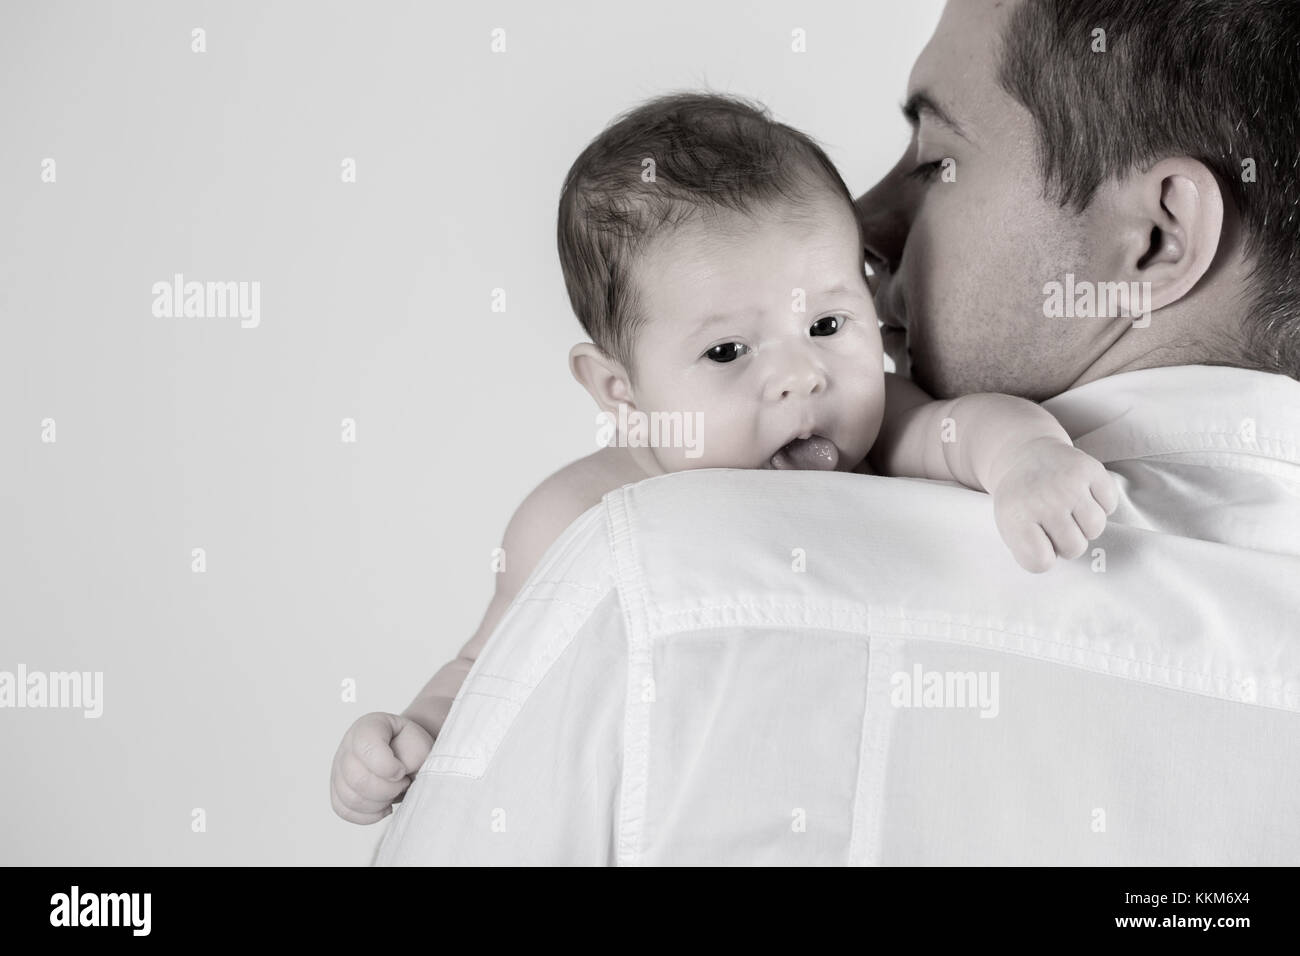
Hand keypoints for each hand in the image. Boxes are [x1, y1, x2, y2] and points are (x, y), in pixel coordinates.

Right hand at [329, 712, 433, 823]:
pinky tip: (384, 806)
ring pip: (351, 798)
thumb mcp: (420, 742)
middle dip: (387, 789)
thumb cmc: (412, 746)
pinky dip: (368, 815)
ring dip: (380, 803)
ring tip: (395, 792)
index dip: (387, 766)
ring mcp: (338, 768)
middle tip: (403, 783)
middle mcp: (347, 745)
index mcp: (368, 726)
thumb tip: (397, 775)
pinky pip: (344, 810)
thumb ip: (413, 755)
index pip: (366, 746)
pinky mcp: (337, 790)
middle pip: (357, 778)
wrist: (405, 751)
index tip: (402, 771)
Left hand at [990, 437, 1119, 572]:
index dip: (1043, 556)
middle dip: (1066, 542)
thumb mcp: (1009, 525)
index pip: (1039, 562)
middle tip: (1054, 524)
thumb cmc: (1021, 499)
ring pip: (1095, 529)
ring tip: (1069, 511)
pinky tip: (1082, 495)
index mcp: (1016, 516)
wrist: (1026, 455)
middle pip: (1074, 549)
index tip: (1037, 541)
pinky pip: (1110, 505)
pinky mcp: (1090, 469)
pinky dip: (1100, 504)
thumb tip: (1058, 566)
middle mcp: (1043, 499)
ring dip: (1085, 525)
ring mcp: (1068, 483)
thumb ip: (1029, 550)